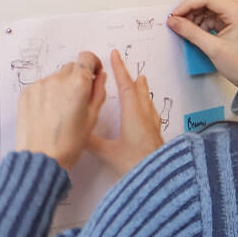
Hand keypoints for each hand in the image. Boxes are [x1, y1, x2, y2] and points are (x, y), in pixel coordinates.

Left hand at [15, 52, 106, 170]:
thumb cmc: (70, 142)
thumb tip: (100, 77)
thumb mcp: (92, 117)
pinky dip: (47, 94)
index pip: (86, 58)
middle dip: (77, 78)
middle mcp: (58, 79)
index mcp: (78, 84)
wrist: (41, 157)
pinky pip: (42, 86)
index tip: (93, 75)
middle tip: (78, 99)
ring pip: (56, 77)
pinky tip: (48, 113)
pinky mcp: (27, 92)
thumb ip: (98, 92)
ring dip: (61, 87)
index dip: (92, 64)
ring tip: (61, 110)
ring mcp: (40, 85)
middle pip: (71, 67)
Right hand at [87, 49, 163, 175]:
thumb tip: (76, 133)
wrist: (161, 181)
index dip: (119, 70)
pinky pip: (152, 114)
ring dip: (143, 90)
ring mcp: (153, 126)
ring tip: (142, 82)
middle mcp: (145, 116)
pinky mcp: (157, 136)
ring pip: (148, 102)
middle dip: (132, 78)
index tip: (115, 55)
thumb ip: (91, 142)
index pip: (126, 86)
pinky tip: (149, 112)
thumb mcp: (108, 153)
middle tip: (128, 68)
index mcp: (133, 115)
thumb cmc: (135, 164)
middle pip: (139, 91)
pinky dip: (148, 105)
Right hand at [167, 0, 237, 92]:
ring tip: (184, 29)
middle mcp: (237, 9)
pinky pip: (210, 16)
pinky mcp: (230, 21)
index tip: (175, 14)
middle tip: (176, 21)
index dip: (188, 4)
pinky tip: (194, 32)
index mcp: (237, 11)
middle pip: (206, 0)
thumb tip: (175, 22)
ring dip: (194, 17)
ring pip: (207, 8)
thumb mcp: (213, 48)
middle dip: (189, 10)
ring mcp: (234, 14)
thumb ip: (191, 33)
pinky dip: (200, 22)